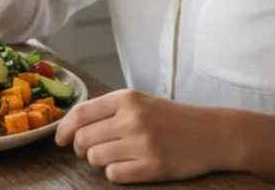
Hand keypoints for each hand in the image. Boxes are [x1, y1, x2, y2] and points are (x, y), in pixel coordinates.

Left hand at [55, 89, 233, 184]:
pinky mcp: (153, 167)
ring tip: (117, 156)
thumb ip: (108, 110)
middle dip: (82, 149)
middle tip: (93, 150)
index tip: (60, 140)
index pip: (80, 114)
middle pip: (84, 140)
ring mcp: (143, 144)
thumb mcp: (140, 102)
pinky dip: (116, 173)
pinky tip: (129, 166)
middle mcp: (132, 119)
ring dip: (100, 161)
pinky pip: (114, 175)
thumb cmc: (172, 118)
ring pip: (96, 159)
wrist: (213, 133)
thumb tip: (72, 128)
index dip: (65, 129)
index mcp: (127, 98)